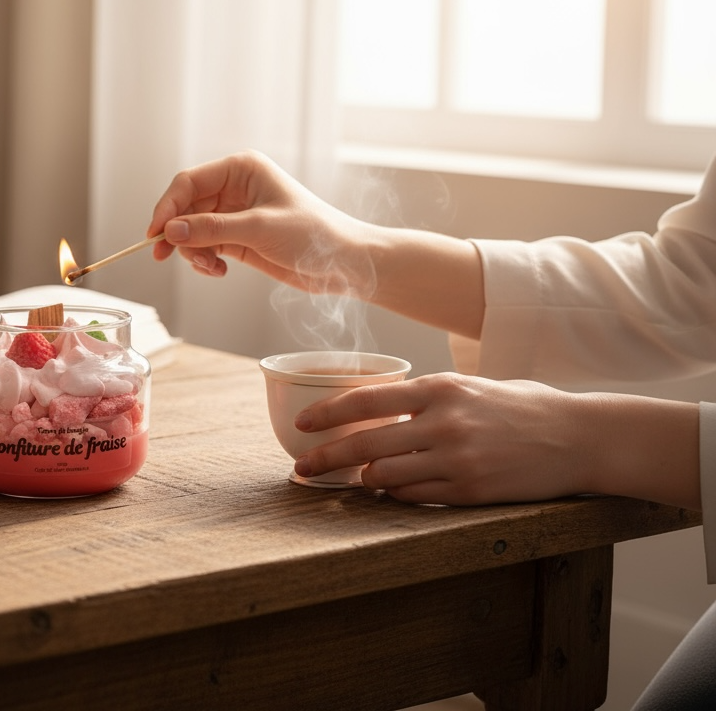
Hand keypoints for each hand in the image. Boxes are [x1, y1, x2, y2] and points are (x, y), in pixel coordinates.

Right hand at [147, 150, 373, 294]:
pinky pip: (205, 246)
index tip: (154, 233)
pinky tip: (219, 271)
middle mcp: (234, 188)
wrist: (344, 262)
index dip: (167, 207)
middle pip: (185, 207)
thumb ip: (212, 229)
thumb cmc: (314, 234)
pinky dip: (204, 260)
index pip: (188, 182)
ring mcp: (234, 214)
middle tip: (165, 256)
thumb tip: (171, 231)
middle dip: (177, 233)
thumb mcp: (259, 229)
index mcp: (241, 169)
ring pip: (191, 230)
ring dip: (192, 251)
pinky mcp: (238, 238)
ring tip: (210, 267)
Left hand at [292, 373, 605, 505]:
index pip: (366, 399)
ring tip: (350, 481)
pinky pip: (415, 497)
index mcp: (441, 388)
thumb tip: (381, 406)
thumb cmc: (525, 407)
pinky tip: (391, 491)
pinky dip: (396, 494)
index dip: (327, 414)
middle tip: (302, 469)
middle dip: (326, 459)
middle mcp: (444, 422)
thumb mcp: (473, 386)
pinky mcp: (471, 491)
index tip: (302, 425)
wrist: (582, 437)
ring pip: (385, 475)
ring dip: (363, 480)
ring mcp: (457, 459)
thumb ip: (429, 397)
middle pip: (365, 443)